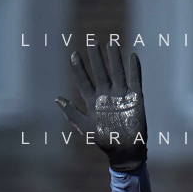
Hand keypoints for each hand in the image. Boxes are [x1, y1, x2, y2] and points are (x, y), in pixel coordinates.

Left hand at [56, 41, 147, 170]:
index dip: (78, 68)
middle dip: (96, 57)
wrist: (125, 150)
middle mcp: (106, 95)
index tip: (73, 54)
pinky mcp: (135, 97)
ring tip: (111, 43)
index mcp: (93, 101)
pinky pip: (135, 79)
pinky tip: (132, 56)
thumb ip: (71, 113)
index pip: (84, 81)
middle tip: (91, 41)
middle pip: (100, 71)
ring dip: (114, 58)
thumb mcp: (85, 127)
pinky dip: (134, 68)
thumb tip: (57, 99)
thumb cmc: (104, 140)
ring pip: (117, 72)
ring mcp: (121, 95)